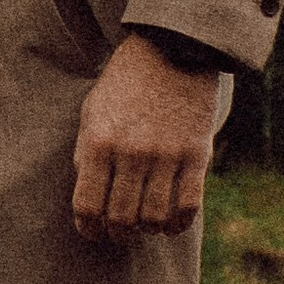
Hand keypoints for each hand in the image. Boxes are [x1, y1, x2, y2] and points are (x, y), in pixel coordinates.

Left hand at [70, 33, 220, 243]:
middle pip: (121, 219)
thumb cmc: (126, 83)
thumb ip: (86, 154)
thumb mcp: (92, 111)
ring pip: (155, 218)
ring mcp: (166, 155)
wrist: (173, 48)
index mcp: (98, 142)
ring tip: (145, 227)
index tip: (94, 232)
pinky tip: (171, 224)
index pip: (87, 206)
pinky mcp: (197, 154)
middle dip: (118, 235)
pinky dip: (179, 224)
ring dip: (148, 231)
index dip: (88, 229)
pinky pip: (188, 206)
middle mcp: (131, 152)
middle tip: (121, 234)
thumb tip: (87, 197)